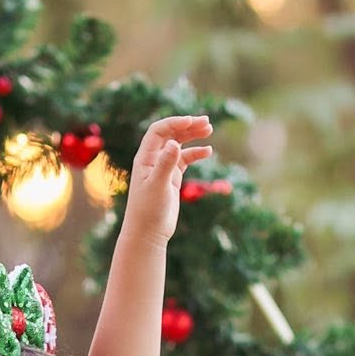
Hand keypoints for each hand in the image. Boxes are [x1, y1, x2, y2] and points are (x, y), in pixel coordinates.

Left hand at [120, 113, 214, 247]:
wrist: (148, 233)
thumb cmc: (148, 211)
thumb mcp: (158, 186)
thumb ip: (166, 164)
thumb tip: (175, 143)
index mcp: (145, 158)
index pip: (159, 131)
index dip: (175, 123)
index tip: (191, 121)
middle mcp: (153, 159)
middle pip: (171, 134)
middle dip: (188, 126)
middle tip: (207, 122)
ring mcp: (163, 168)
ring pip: (179, 145)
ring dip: (193, 136)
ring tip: (209, 130)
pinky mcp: (172, 178)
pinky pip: (185, 160)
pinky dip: (196, 154)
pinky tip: (208, 151)